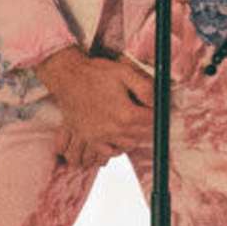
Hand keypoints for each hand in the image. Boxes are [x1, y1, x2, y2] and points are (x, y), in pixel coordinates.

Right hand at [34, 50, 156, 158]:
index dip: (157, 113)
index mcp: (125, 114)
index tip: (155, 108)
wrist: (68, 78)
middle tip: (146, 114)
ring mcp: (100, 136)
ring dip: (135, 136)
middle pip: (142, 135)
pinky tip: (119, 136)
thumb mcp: (125, 73)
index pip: (152, 121)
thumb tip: (159, 102)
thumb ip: (146, 88)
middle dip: (148, 125)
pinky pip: (109, 152)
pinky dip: (117, 148)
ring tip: (133, 123)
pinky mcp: (90, 139)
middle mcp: (114, 129)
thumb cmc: (96, 73)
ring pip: (128, 145)